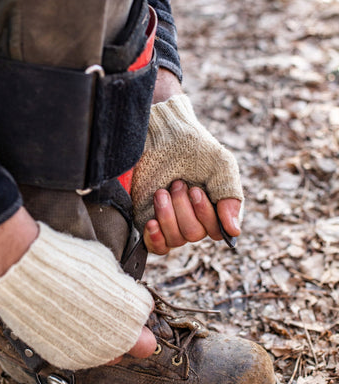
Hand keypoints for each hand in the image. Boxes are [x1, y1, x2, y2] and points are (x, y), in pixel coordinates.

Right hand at [0, 207, 155, 367]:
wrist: (28, 276)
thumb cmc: (68, 262)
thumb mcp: (106, 264)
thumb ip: (120, 283)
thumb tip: (121, 286)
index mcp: (134, 310)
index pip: (145, 310)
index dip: (133, 299)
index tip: (122, 293)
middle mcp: (120, 339)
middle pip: (140, 344)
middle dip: (131, 330)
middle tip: (115, 314)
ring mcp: (94, 353)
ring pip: (113, 355)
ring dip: (108, 341)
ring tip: (90, 320)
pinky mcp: (69, 360)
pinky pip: (85, 356)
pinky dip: (82, 344)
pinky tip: (71, 326)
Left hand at [132, 94, 243, 232]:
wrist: (161, 136)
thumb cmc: (194, 149)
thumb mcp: (221, 166)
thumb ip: (230, 197)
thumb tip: (234, 231)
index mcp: (215, 209)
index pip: (217, 231)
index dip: (205, 215)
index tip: (196, 190)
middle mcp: (195, 219)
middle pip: (194, 234)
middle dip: (184, 208)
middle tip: (178, 183)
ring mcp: (172, 222)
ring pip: (176, 239)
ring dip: (168, 215)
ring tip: (161, 192)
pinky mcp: (150, 222)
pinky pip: (157, 246)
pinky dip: (155, 238)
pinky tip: (152, 223)